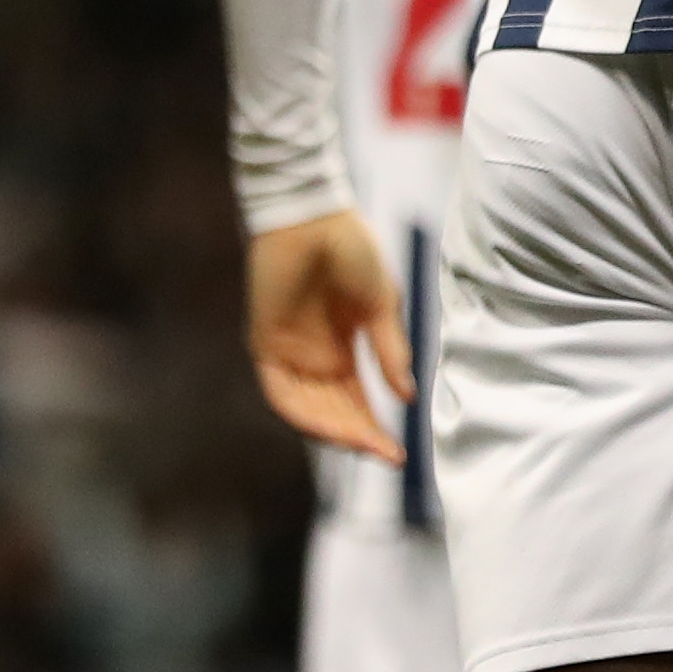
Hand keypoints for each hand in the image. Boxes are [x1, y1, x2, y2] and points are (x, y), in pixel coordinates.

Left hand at [244, 209, 411, 464]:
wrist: (314, 217)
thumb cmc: (350, 250)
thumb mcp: (381, 304)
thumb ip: (390, 350)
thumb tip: (407, 396)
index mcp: (342, 347)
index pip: (356, 400)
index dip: (374, 427)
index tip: (398, 451)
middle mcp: (313, 358)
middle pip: (333, 412)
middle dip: (359, 436)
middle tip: (385, 454)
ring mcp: (288, 354)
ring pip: (308, 410)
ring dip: (335, 431)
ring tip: (365, 444)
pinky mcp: (265, 346)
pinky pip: (282, 394)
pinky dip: (304, 414)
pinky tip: (331, 427)